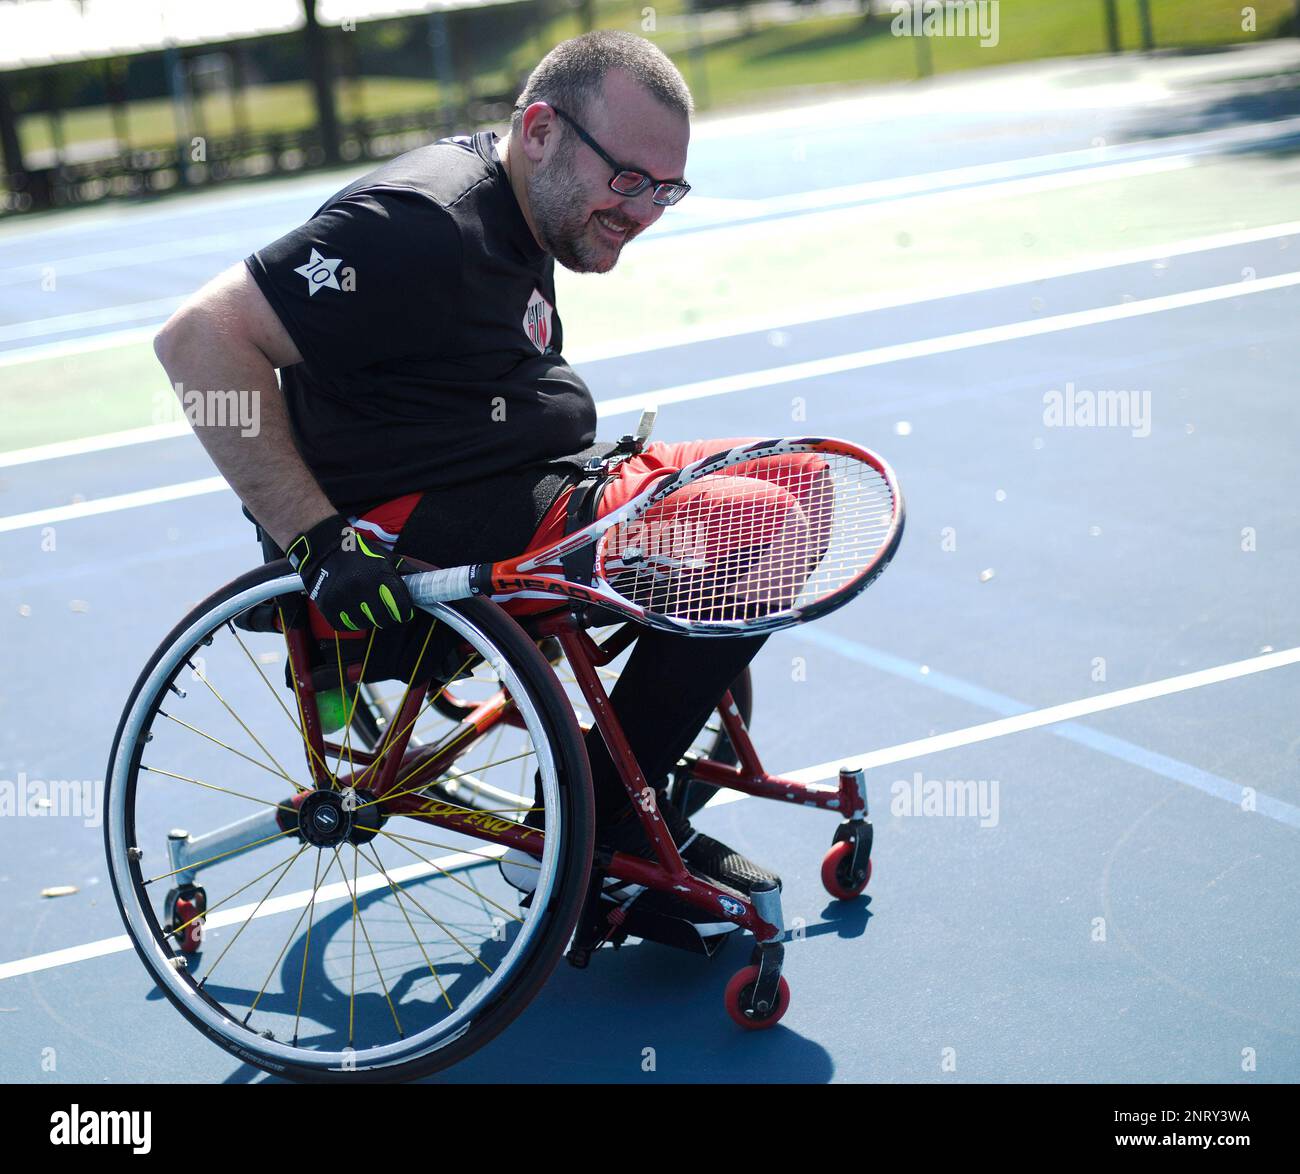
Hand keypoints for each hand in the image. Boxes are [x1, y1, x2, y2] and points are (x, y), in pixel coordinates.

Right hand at [287, 513, 413, 630]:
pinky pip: (348, 626)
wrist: (324, 551)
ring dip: (369, 618)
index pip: (402, 608)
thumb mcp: (385, 557)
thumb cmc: (359, 554)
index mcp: (379, 575)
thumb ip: (405, 572)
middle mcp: (361, 588)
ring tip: (366, 604)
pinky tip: (352, 608)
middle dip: (388, 615)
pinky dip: (352, 620)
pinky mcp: (329, 608)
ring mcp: (343, 599)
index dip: (405, 611)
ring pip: (367, 624)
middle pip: (385, 620)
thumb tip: (425, 584)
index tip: (403, 610)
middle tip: (384, 607)